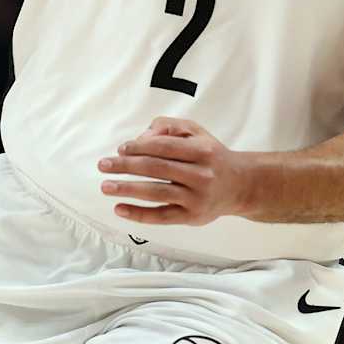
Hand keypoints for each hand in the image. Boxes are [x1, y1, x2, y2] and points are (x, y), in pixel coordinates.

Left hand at [98, 117, 251, 224]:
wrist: (240, 185)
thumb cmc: (211, 156)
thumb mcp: (197, 132)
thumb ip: (169, 126)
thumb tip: (141, 138)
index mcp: (202, 151)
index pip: (164, 147)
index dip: (139, 147)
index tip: (121, 149)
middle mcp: (201, 175)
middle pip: (156, 169)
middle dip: (126, 166)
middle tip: (103, 165)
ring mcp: (196, 198)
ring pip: (156, 193)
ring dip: (127, 189)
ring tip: (105, 186)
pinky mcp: (192, 217)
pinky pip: (161, 216)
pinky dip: (138, 214)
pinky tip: (120, 209)